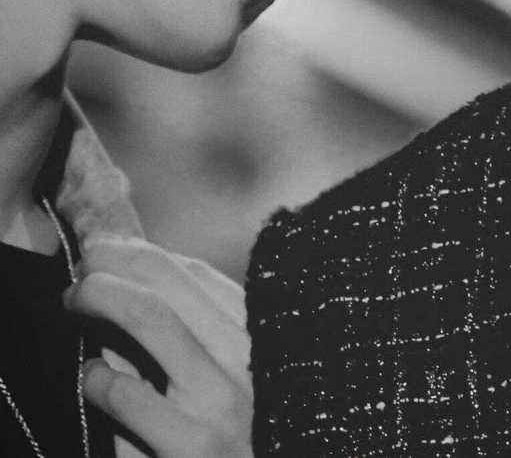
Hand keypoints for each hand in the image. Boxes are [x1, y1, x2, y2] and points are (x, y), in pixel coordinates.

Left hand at [64, 235, 252, 456]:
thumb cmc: (248, 441)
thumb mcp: (236, 380)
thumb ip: (198, 337)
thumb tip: (136, 289)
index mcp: (260, 338)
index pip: (196, 273)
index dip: (142, 252)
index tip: (108, 248)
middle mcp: (246, 360)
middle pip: (169, 281)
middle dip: (114, 261)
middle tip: (82, 265)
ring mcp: (219, 403)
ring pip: (149, 317)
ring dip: (99, 296)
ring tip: (75, 300)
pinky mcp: (190, 449)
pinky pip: (126, 392)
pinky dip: (97, 377)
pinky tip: (91, 378)